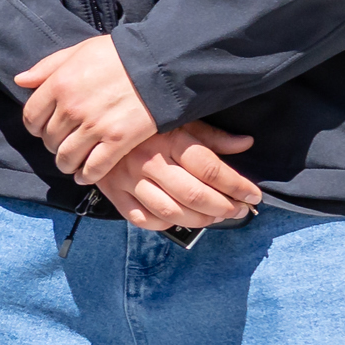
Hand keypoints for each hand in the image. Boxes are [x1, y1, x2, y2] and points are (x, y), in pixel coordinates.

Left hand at [13, 33, 159, 183]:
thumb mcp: (79, 51)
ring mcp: (95, 126)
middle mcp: (72, 108)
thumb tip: (20, 80)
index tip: (43, 129)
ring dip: (66, 163)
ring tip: (72, 162)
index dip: (35, 127)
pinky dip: (87, 176)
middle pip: (49, 139)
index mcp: (59, 85)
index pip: (31, 117)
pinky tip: (85, 175)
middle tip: (63, 143)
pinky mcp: (119, 140)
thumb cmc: (120, 55)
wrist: (160, 64)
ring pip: (66, 158)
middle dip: (53, 144)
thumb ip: (47, 66)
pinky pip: (94, 168)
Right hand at [96, 121, 261, 231]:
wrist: (92, 124)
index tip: (253, 194)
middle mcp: (148, 160)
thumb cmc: (144, 124)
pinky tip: (179, 217)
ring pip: (171, 211)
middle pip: (194, 194)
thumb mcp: (179, 121)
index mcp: (168, 138)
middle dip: (224, 207)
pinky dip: (166, 223)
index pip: (211, 169)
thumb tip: (245, 144)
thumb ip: (212, 136)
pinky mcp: (113, 193)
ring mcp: (127, 179)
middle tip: (239, 209)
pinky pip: (143, 219)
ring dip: (200, 220)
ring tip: (215, 216)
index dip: (237, 186)